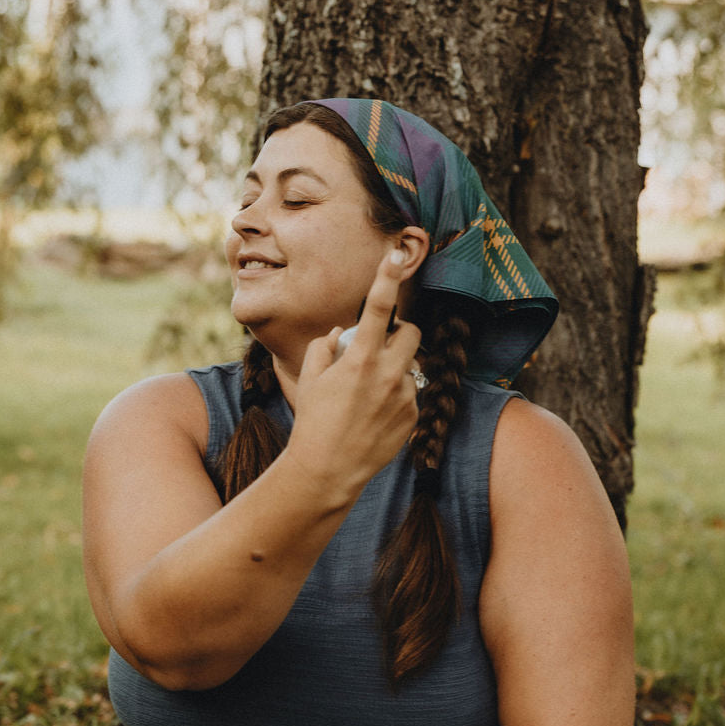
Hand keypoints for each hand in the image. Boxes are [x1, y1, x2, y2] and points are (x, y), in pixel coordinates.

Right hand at [286, 250, 421, 499]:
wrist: (327, 471)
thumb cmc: (313, 422)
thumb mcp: (310, 379)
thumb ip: (324, 347)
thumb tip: (340, 334)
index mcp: (360, 360)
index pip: (377, 308)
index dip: (387, 278)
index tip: (396, 254)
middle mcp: (388, 374)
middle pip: (411, 333)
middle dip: (399, 333)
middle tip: (377, 348)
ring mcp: (404, 397)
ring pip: (411, 366)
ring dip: (395, 369)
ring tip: (369, 395)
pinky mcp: (413, 417)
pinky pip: (411, 393)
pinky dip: (396, 397)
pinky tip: (375, 416)